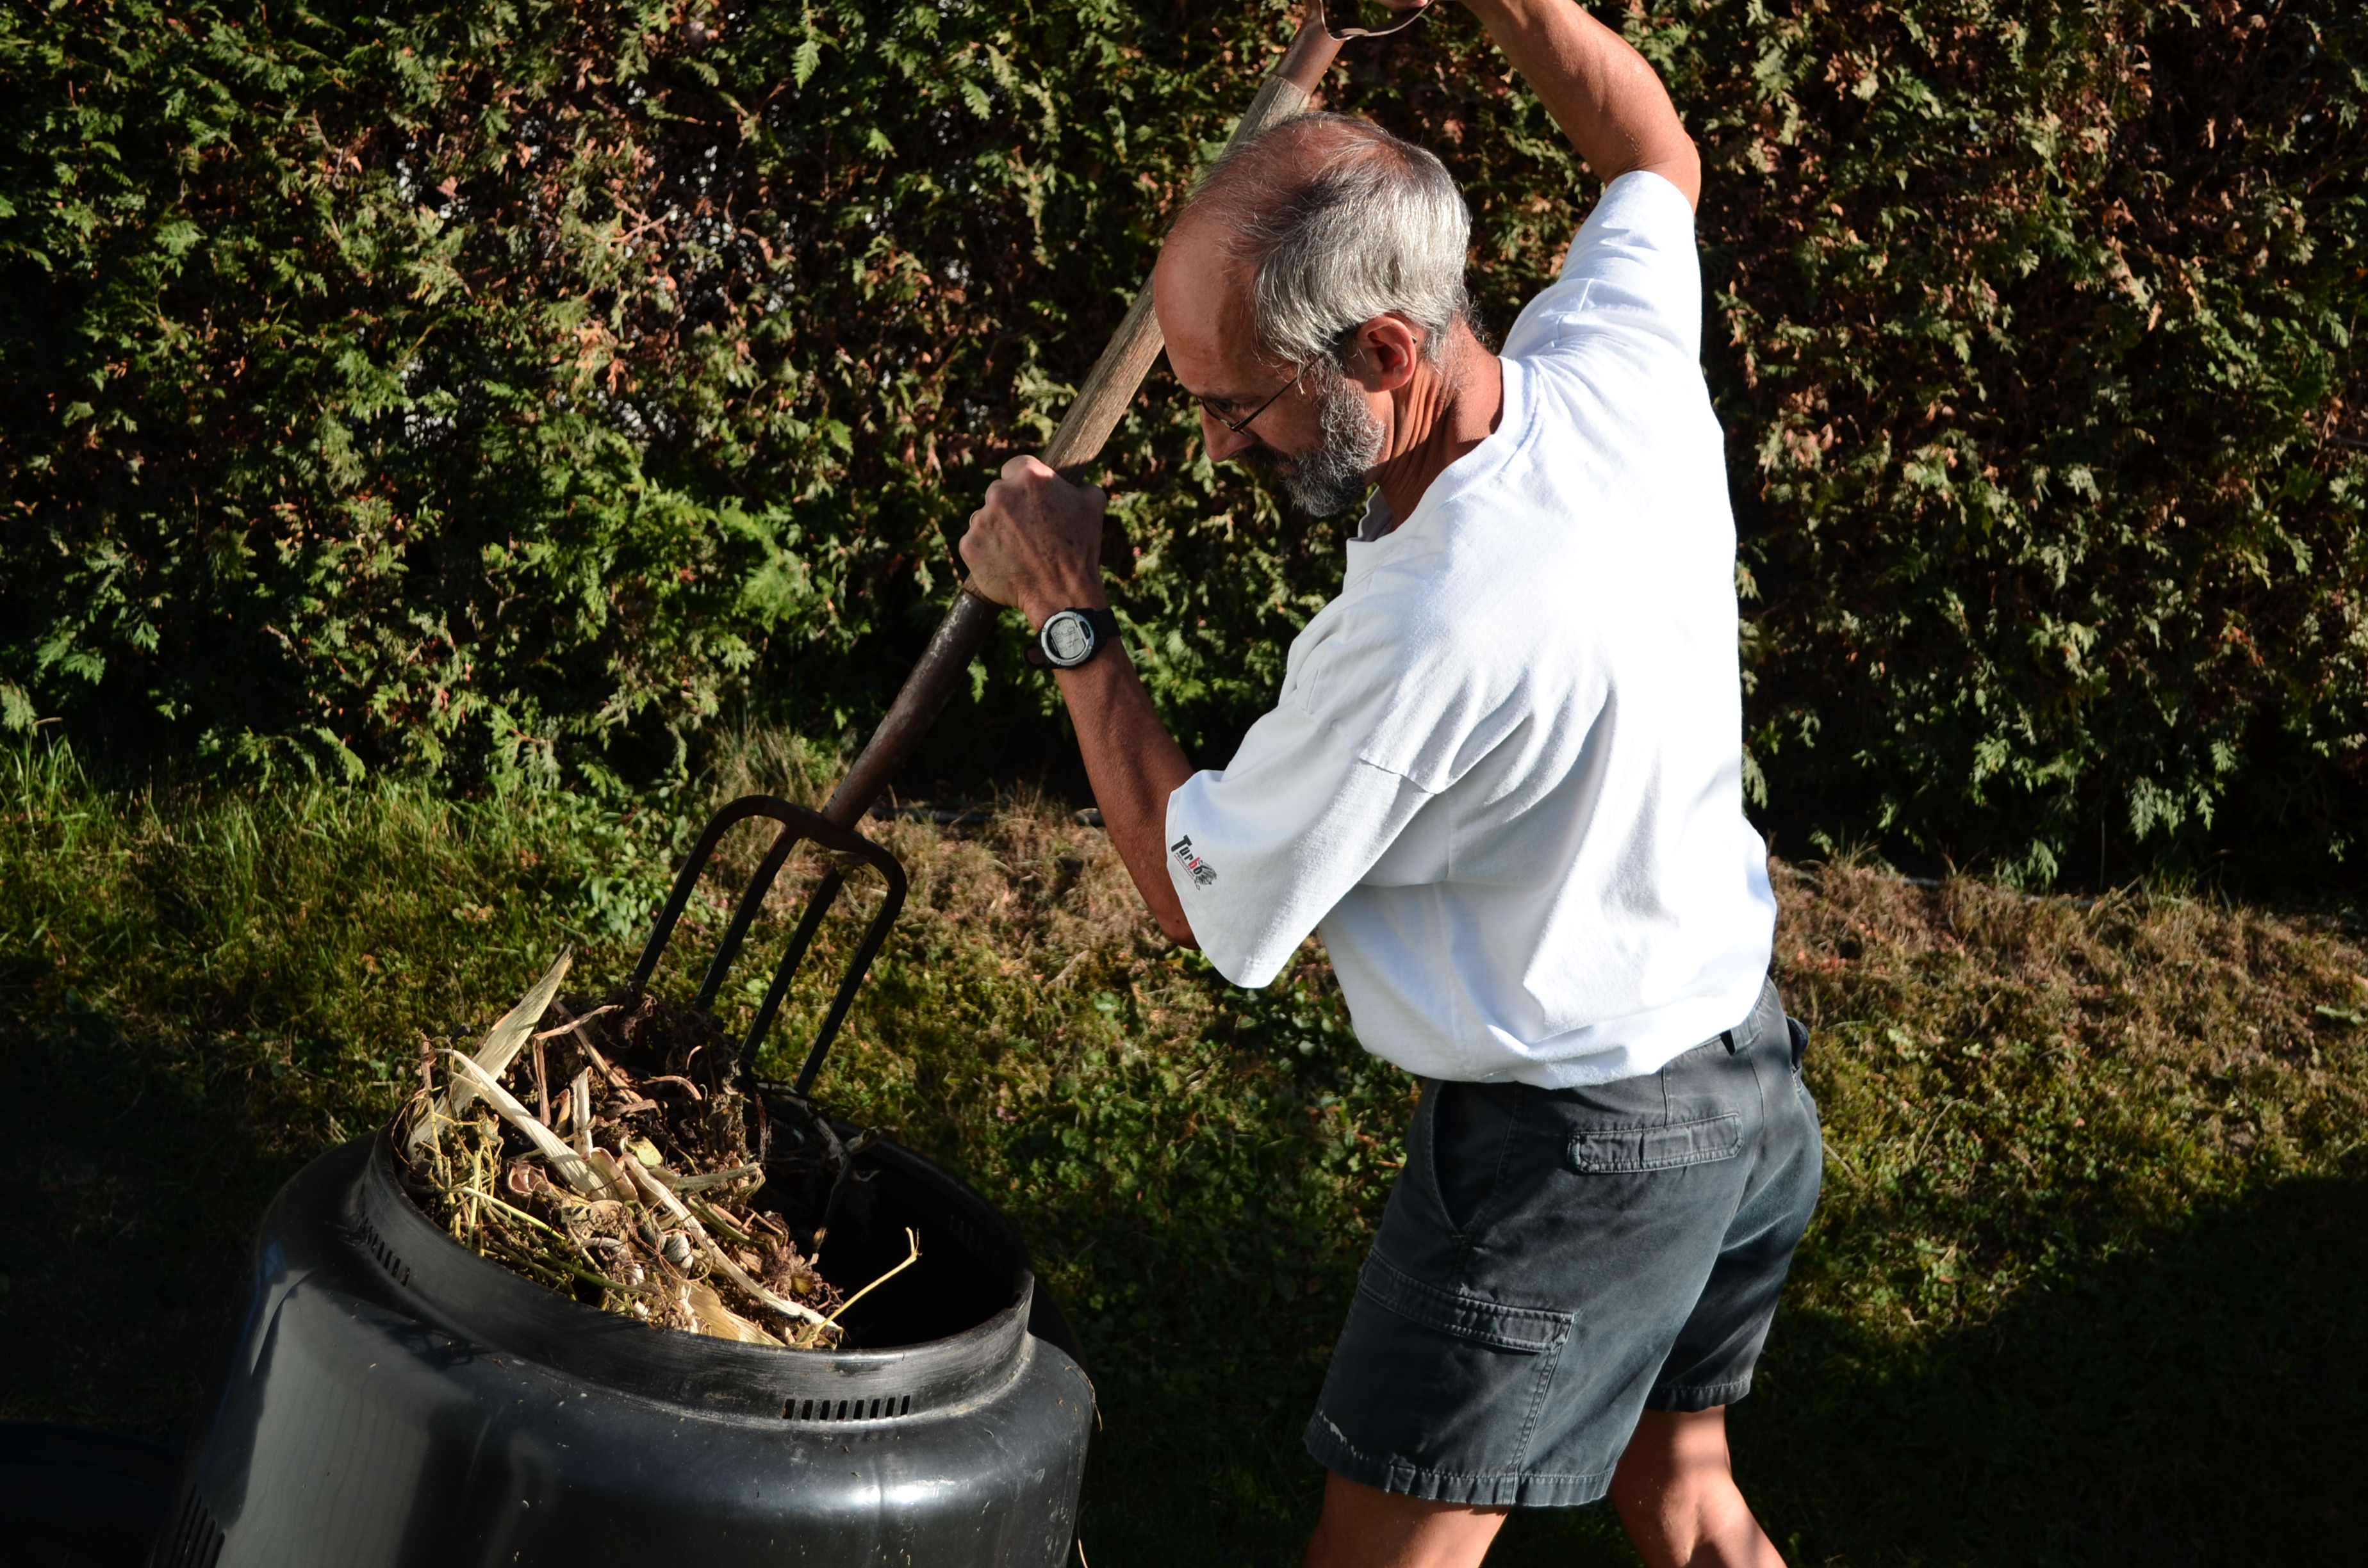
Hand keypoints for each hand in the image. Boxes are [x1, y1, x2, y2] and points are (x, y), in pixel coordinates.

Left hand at [958, 455, 1108, 624]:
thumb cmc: (1080, 550)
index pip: (1016, 467)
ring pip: (983, 518)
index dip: (1024, 484)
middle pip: (998, 492)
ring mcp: (981, 520)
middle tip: (1028, 531)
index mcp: (1030, 476)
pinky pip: (974, 542)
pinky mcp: (968, 545)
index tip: (1030, 499)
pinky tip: (1006, 563)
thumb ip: (1079, 484)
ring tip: (1019, 551)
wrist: (1061, 594)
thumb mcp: (1093, 505)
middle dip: (1010, 508)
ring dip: (996, 529)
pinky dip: (986, 551)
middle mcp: (1000, 493)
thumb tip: (1075, 484)